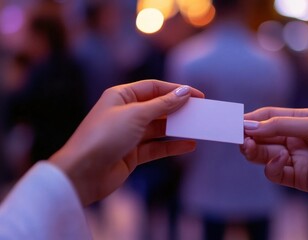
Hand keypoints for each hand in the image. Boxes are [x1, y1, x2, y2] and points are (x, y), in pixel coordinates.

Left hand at [49, 80, 203, 205]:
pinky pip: (156, 147)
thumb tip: (183, 92)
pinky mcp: (132, 154)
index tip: (198, 96)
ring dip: (178, 128)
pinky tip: (189, 145)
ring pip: (159, 128)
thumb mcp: (136, 115)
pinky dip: (172, 146)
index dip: (176, 90)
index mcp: (121, 96)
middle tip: (201, 112)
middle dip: (179, 109)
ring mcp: (129, 134)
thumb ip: (162, 105)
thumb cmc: (103, 137)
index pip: (154, 88)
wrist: (81, 173)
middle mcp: (125, 113)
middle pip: (158, 107)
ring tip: (199, 128)